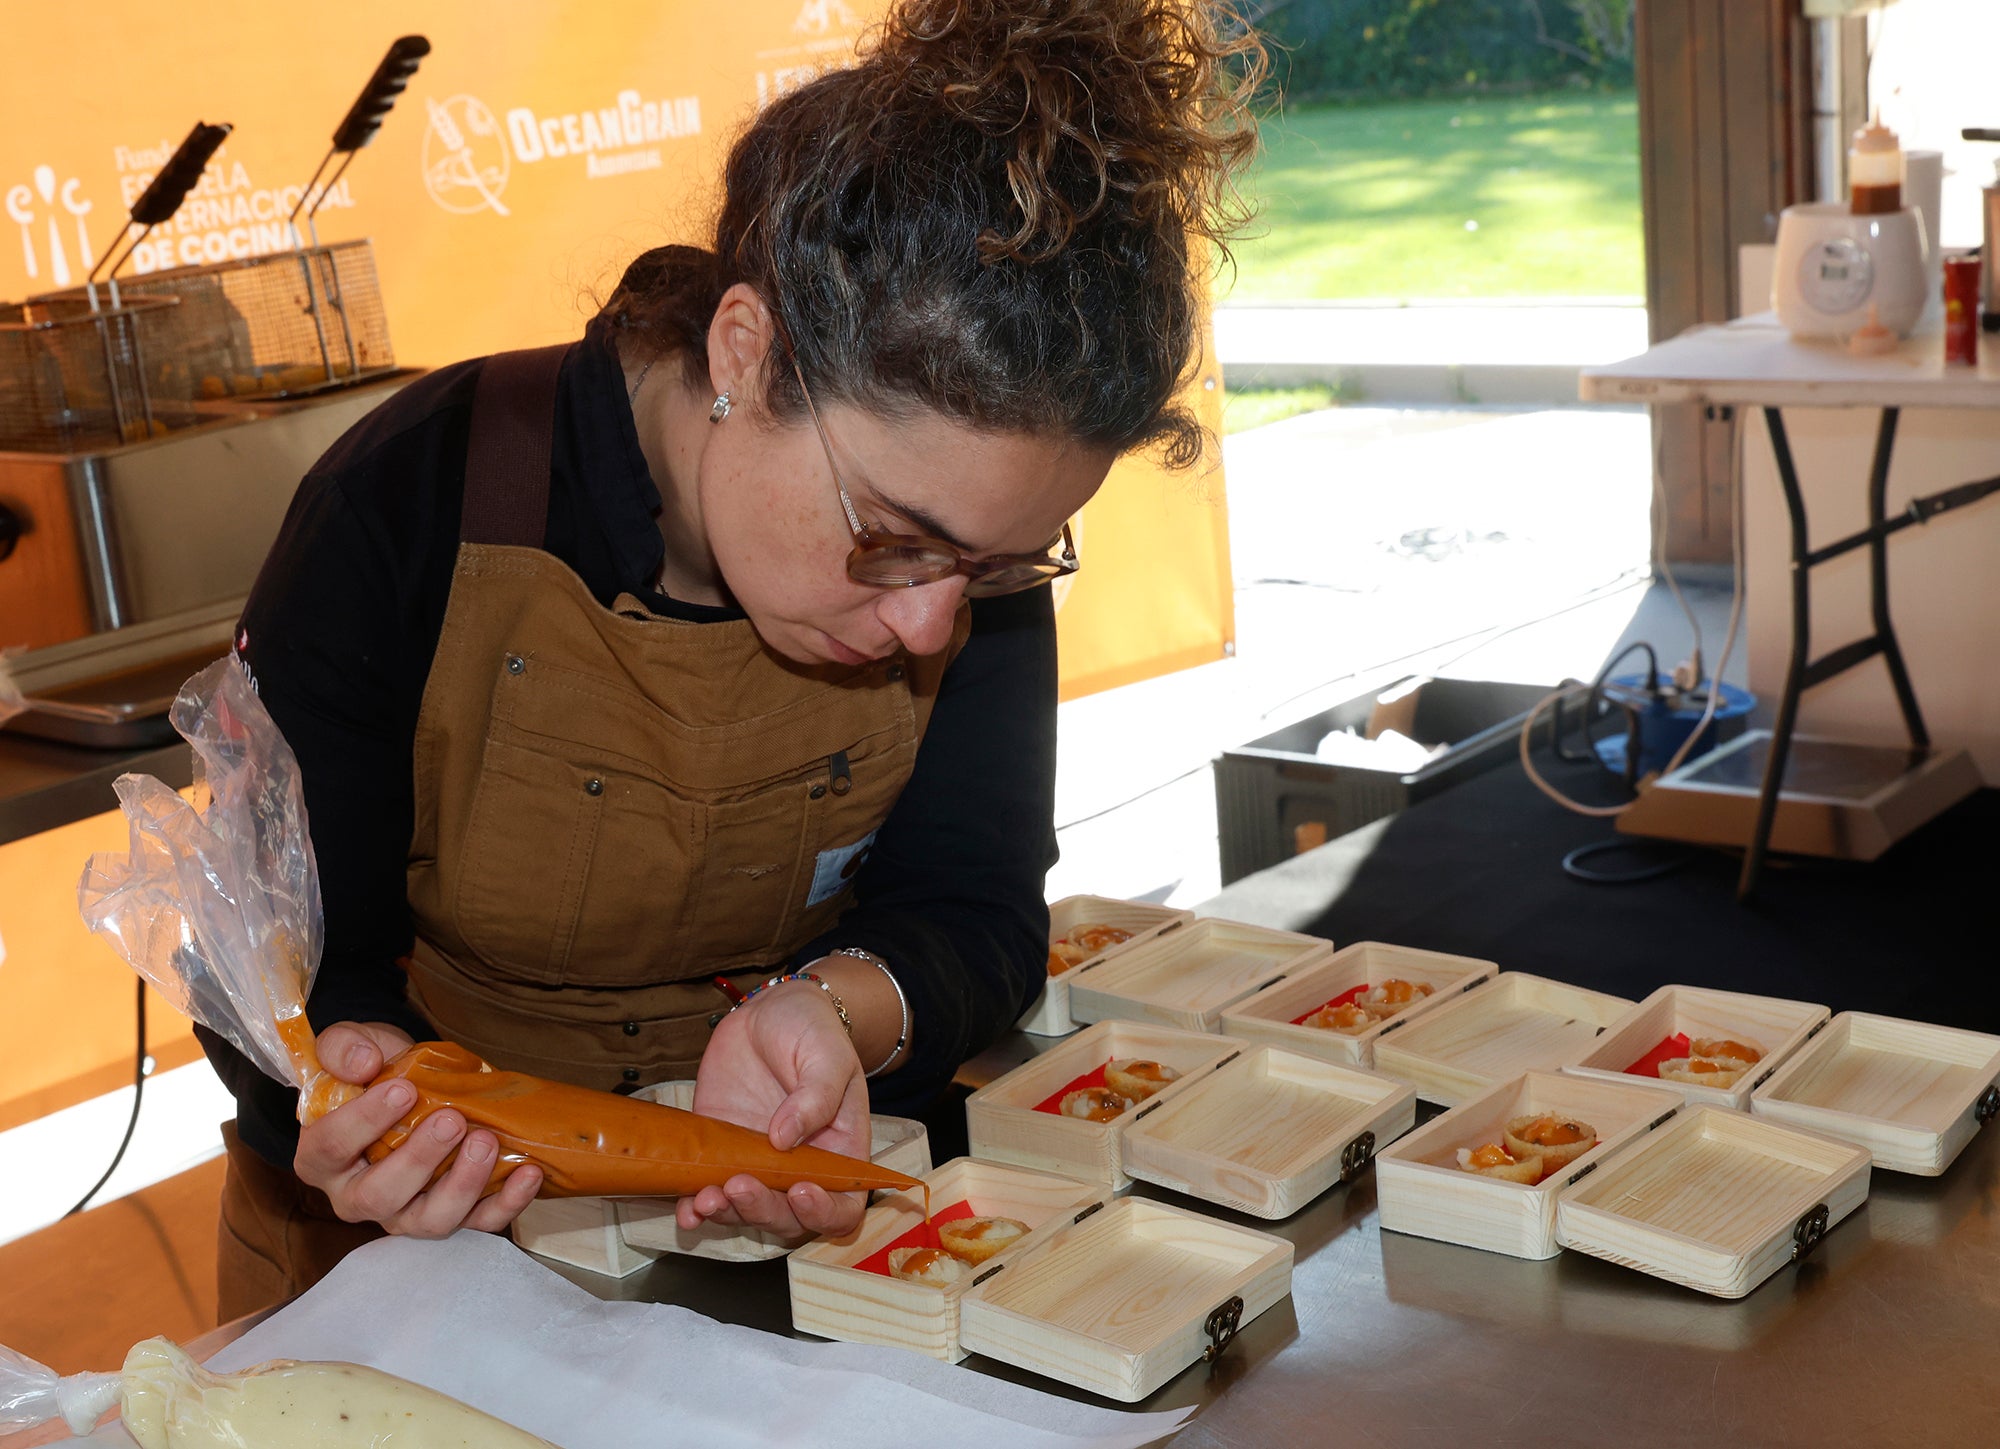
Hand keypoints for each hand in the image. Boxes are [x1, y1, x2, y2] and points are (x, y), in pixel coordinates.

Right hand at [293, 1021, 542, 1236]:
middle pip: (380, 1197)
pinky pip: (479, 1223)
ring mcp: (406, 1212)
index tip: (402, 1090)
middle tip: (452, 1120)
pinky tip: (528, 1173)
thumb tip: (363, 1063)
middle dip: (419, 1161)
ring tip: (487, 1141)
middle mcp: (358, 1196)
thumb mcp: (351, 1046)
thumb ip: (343, 1047)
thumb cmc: (373, 1071)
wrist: (408, 1085)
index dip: (364, 1121)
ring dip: (463, 1185)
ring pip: (430, 1221)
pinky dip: (507, 1203)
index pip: (331, 1149)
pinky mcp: (452, 1215)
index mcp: (322, 1158)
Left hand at [683, 979, 869, 1238]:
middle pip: (786, 1217)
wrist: (771, 1012)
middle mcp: (798, 1168)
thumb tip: (786, 1138)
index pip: (840, 1207)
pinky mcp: (719, 1153)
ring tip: (707, 1197)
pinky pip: (707, 1190)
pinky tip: (686, 1209)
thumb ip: (816, 1096)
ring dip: (726, 1213)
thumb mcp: (829, 1056)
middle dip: (762, 1210)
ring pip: (744, 1211)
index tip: (800, 1191)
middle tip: (740, 1185)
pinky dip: (694, 1208)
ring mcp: (756, 1164)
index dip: (822, 1212)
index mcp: (838, 1154)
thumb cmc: (813, 1032)